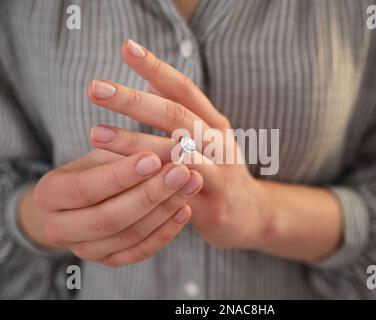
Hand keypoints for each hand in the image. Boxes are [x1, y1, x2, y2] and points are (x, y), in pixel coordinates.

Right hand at [19, 149, 203, 265]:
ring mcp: (84, 249)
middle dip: (149, 195)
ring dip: (164, 210)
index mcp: (49, 194)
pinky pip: (139, 252)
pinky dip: (165, 232)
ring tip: (191, 186)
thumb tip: (161, 149)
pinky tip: (185, 210)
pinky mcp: (108, 260)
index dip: (122, 175)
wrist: (81, 203)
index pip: (85, 189)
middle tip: (181, 172)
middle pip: (107, 218)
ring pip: (127, 236)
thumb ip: (124, 152)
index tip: (154, 158)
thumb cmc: (94, 169)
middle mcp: (59, 228)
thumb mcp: (102, 154)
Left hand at [87, 40, 272, 249]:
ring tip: (96, 133)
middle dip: (134, 101)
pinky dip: (153, 183)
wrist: (251, 214)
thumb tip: (149, 85)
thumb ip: (182, 114)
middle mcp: (220, 143)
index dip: (157, 67)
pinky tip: (123, 177)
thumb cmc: (220, 171)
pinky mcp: (213, 207)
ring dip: (135, 142)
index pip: (184, 89)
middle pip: (177, 115)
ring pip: (177, 153)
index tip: (126, 47)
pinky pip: (179, 193)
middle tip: (96, 88)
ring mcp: (221, 174)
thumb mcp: (209, 139)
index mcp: (215, 124)